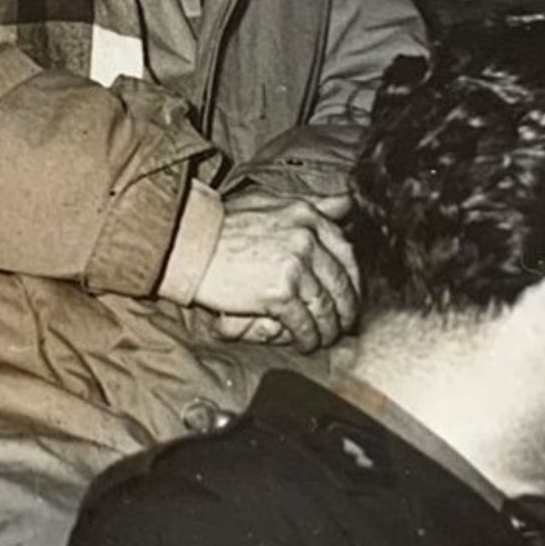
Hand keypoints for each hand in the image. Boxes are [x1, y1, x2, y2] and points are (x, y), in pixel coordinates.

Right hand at [192, 188, 359, 352]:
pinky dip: (308, 338)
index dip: (353, 279)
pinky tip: (305, 343)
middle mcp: (306, 238)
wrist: (191, 243)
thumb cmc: (226, 223)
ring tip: (324, 337)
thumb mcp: (271, 202)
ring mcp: (295, 266)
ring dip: (328, 328)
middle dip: (346, 309)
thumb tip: (347, 204)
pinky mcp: (279, 293)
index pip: (346, 252)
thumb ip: (313, 205)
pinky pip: (305, 323)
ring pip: (326, 307)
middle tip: (343, 323)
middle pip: (342, 282)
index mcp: (307, 216)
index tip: (350, 294)